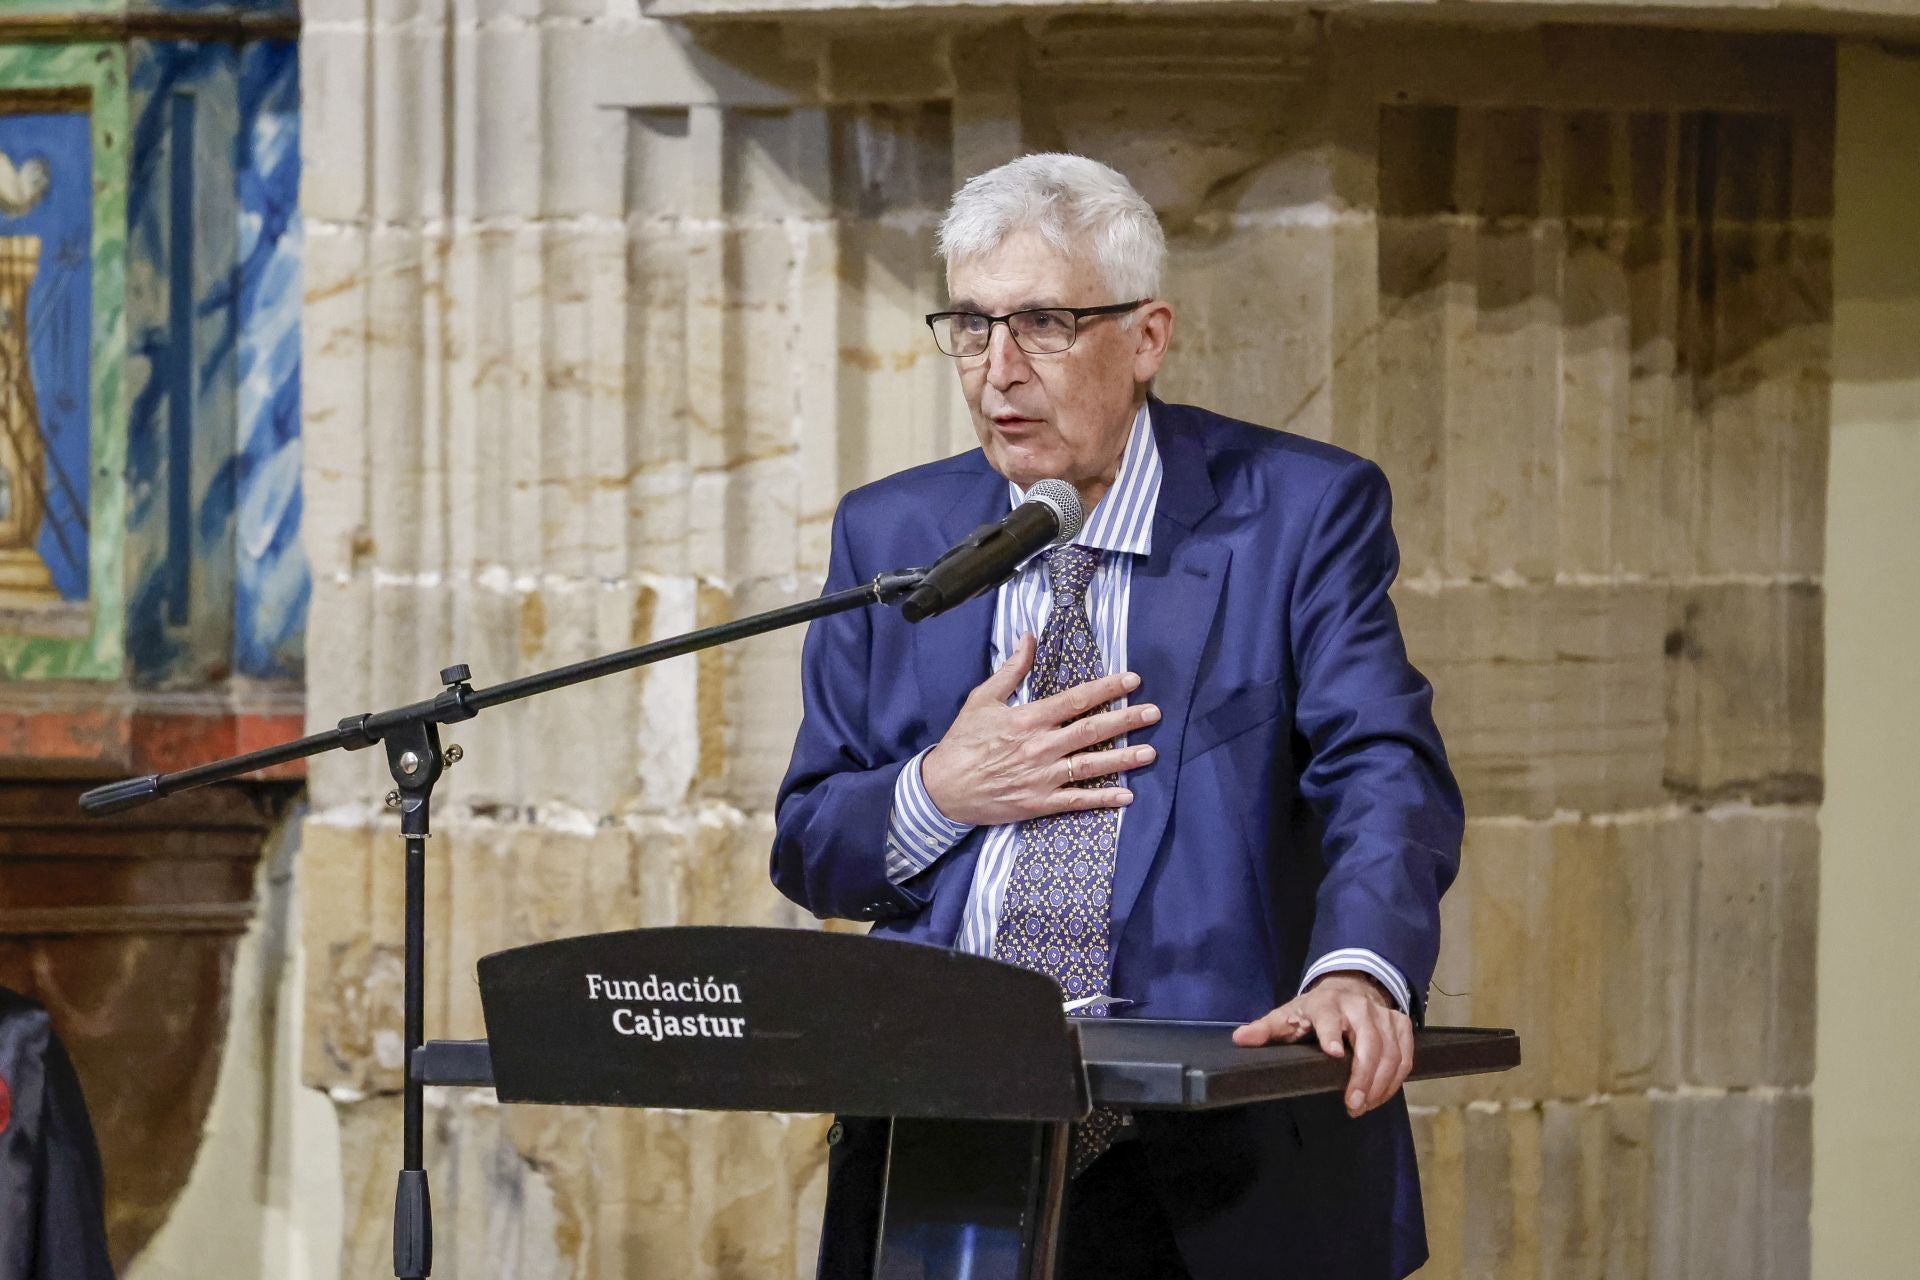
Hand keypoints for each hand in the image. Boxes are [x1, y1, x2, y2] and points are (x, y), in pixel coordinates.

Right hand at [919, 633, 1161, 827]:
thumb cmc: (962, 742)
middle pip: (1092, 731)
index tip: (1132, 679)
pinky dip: (1103, 800)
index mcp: (1028, 719)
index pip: (1075, 700)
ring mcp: (1043, 777)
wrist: (943, 788)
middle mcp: (1041, 747)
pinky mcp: (1040, 803)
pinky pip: (1077, 801)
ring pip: (1092, 766)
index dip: (1107, 689)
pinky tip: (1127, 796)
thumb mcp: (982, 699)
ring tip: (1150, 752)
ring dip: (1124, 759)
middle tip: (1154, 712)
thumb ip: (1010, 670)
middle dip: (1126, 720)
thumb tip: (1028, 638)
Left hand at [1231, 973, 1413, 1117]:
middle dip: (1363, 1075)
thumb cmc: (1314, 1010)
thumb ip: (1265, 1029)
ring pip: (1391, 1051)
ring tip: (1364, 1106)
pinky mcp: (1400, 1025)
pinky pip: (1405, 1056)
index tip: (1333, 1054)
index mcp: (1326, 1003)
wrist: (1349, 988)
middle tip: (1353, 1103)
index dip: (1331, 1034)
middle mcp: (1358, 1006)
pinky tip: (1381, 1096)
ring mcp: (1382, 1015)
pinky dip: (1395, 1079)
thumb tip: (1240, 1039)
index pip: (1329, 1017)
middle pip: (1369, 1040)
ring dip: (1380, 1083)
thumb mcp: (1287, 1016)